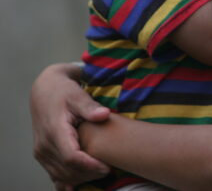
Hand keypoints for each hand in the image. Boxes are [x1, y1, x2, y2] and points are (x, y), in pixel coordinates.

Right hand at [30, 63, 110, 189]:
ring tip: (100, 173)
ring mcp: (41, 152)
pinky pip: (53, 174)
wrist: (45, 91)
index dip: (90, 166)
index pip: (71, 157)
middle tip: (109, 170)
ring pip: (60, 175)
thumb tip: (104, 114)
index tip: (107, 167)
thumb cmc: (64, 91)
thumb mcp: (78, 94)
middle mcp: (44, 145)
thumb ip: (90, 106)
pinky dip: (66, 181)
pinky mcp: (42, 155)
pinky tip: (78, 185)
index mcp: (54, 131)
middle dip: (89, 174)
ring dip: (80, 178)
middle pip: (67, 170)